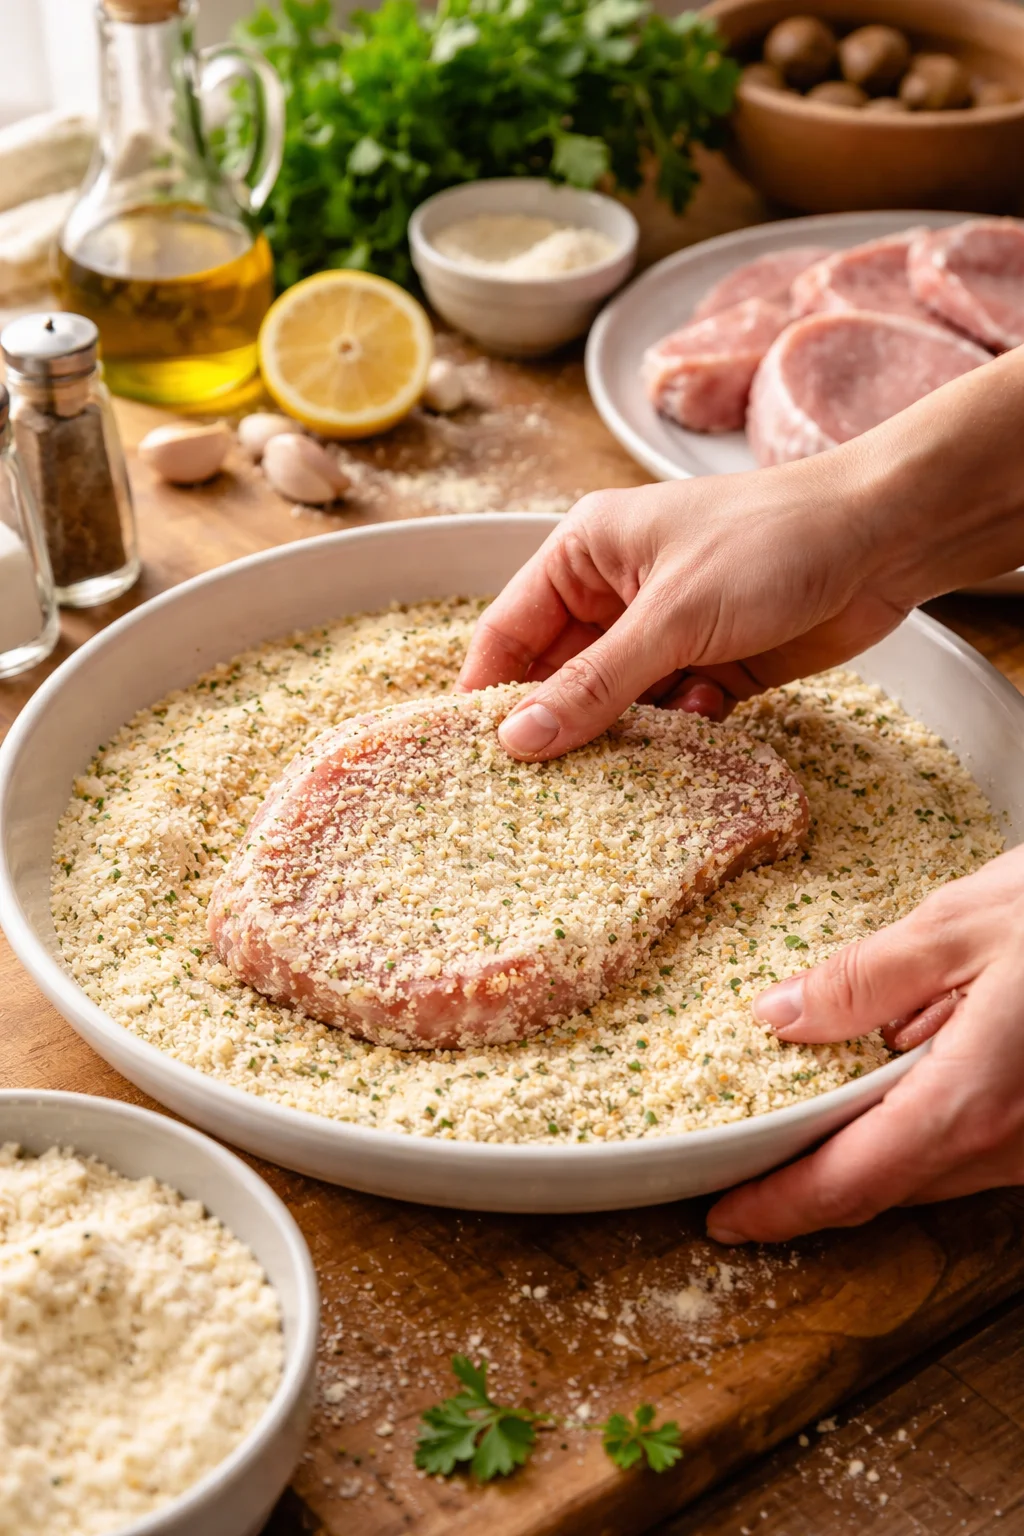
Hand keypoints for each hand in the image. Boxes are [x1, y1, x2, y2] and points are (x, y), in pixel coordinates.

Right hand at [458, 463, 906, 757]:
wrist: (888, 538)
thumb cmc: (770, 544)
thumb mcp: (672, 615)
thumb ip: (595, 683)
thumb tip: (518, 740)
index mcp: (586, 554)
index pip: (510, 629)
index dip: (489, 692)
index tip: (470, 757)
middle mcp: (617, 593)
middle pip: (560, 674)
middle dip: (556, 726)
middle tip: (535, 792)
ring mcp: (667, 632)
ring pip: (616, 703)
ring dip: (618, 739)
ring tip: (604, 785)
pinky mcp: (714, 667)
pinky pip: (671, 717)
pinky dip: (675, 736)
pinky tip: (688, 744)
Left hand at [707, 844, 1023, 1242]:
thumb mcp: (960, 925)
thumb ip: (863, 979)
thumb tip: (780, 1015)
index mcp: (972, 1100)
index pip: (853, 1182)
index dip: (780, 1208)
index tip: (723, 1218)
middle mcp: (1011, 1145)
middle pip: (888, 1186)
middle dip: (812, 1184)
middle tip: (745, 1169)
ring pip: (935, 1171)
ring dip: (867, 1157)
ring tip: (798, 1122)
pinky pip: (975, 1147)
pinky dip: (921, 1128)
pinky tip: (894, 1079)